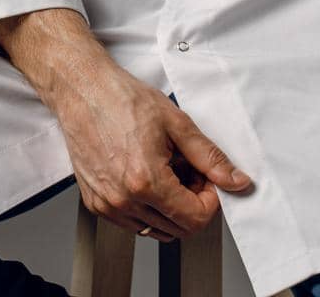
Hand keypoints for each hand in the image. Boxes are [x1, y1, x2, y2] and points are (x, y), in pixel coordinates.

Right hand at [49, 55, 254, 240]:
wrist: (84, 91)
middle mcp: (124, 200)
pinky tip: (146, 175)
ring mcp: (107, 206)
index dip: (210, 199)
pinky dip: (147, 206)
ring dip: (169, 207)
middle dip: (192, 203)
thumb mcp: (175, 122)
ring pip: (155, 229)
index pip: (195, 219)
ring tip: (166, 170)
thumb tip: (234, 179)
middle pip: (177, 229)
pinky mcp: (96, 205)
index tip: (207, 179)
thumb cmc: (122, 99)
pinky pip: (132, 222)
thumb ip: (209, 157)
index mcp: (146, 181)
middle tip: (189, 171)